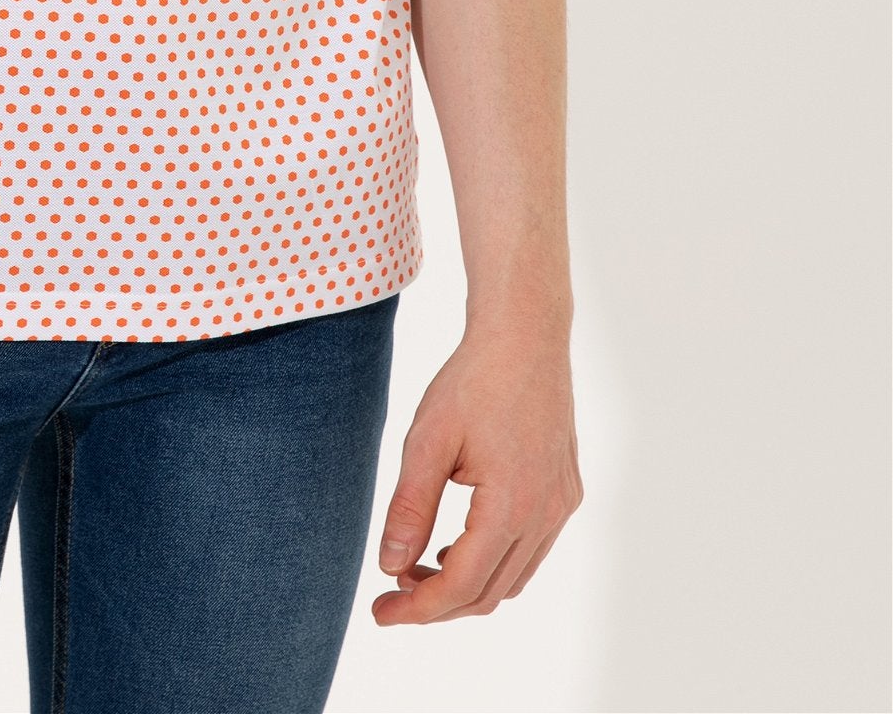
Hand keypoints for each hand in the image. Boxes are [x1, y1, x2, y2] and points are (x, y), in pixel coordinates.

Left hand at [370, 315, 581, 623]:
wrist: (525, 334)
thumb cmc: (473, 379)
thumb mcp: (427, 440)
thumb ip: (410, 507)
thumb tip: (390, 567)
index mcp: (512, 504)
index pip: (461, 585)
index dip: (418, 609)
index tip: (380, 612)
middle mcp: (546, 513)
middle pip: (489, 592)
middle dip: (438, 603)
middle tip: (392, 594)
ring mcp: (561, 504)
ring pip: (512, 578)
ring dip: (465, 585)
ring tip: (417, 567)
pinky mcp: (566, 491)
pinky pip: (530, 550)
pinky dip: (492, 561)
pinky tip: (457, 541)